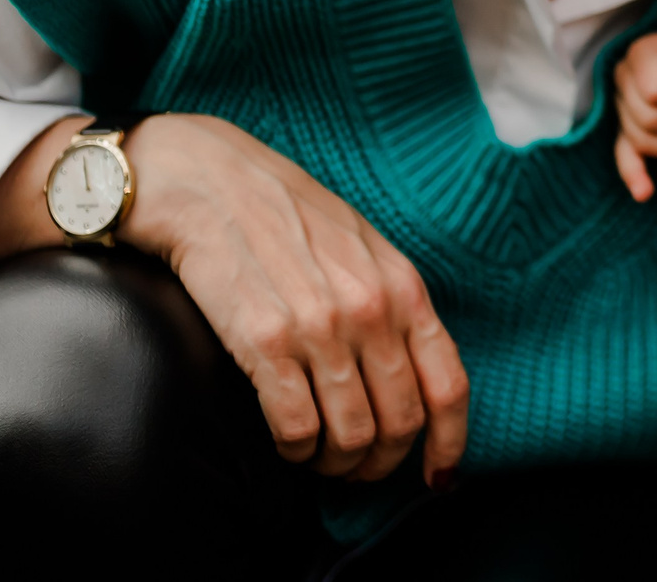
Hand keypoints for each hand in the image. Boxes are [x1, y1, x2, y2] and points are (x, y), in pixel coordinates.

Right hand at [119, 113, 469, 484]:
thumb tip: (412, 374)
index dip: (447, 443)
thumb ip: (392, 304)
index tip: (435, 475)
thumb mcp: (362, 247)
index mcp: (403, 287)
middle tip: (357, 467)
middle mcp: (371, 310)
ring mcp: (320, 328)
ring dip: (336, 463)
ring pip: (351, 436)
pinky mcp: (265, 343)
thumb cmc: (284, 214)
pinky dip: (295, 452)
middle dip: (380, 461)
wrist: (207, 181)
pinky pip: (297, 429)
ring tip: (319, 457)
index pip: (449, 386)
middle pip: (400, 422)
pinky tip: (286, 442)